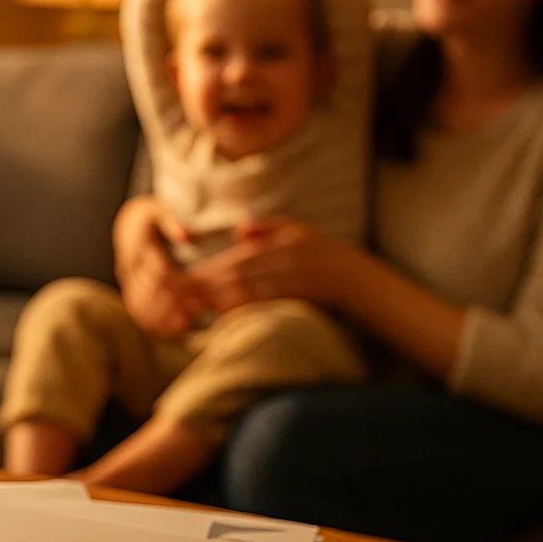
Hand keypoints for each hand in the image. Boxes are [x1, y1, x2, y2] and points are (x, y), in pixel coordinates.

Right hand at [112, 196, 208, 337]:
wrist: (127, 224)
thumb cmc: (150, 215)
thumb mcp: (159, 209)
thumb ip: (172, 222)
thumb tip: (187, 237)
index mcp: (138, 245)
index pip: (159, 270)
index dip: (180, 282)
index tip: (200, 289)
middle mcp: (129, 265)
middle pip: (151, 290)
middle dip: (175, 302)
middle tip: (199, 310)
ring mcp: (127, 280)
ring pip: (141, 303)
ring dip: (163, 316)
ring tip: (186, 325)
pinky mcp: (128, 289)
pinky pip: (136, 309)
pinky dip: (152, 320)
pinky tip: (170, 330)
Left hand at [188, 217, 353, 312]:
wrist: (358, 280)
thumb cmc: (323, 253)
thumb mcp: (298, 231)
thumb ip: (266, 227)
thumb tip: (236, 231)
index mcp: (283, 244)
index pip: (241, 257)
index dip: (214, 267)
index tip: (191, 276)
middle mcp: (288, 261)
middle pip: (242, 272)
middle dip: (210, 283)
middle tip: (184, 293)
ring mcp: (295, 281)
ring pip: (253, 289)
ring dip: (223, 297)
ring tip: (197, 304)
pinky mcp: (301, 300)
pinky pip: (269, 304)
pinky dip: (246, 308)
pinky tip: (226, 314)